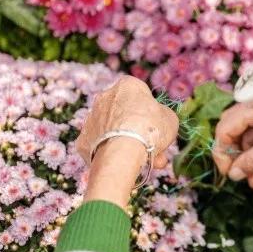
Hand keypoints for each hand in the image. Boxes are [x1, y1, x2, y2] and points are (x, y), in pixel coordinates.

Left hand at [78, 77, 178, 206]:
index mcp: (126, 86)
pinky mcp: (82, 140)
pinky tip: (125, 165)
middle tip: (153, 148)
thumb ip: (163, 116)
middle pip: (125, 115)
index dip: (151, 112)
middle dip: (139, 132)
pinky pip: (101, 147)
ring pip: (114, 132)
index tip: (157, 126)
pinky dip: (112, 155)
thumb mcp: (170, 119)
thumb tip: (158, 121)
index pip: (140, 95)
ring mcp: (90, 119)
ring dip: (128, 145)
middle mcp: (104, 97)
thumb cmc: (151, 129)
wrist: (123, 151)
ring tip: (144, 162)